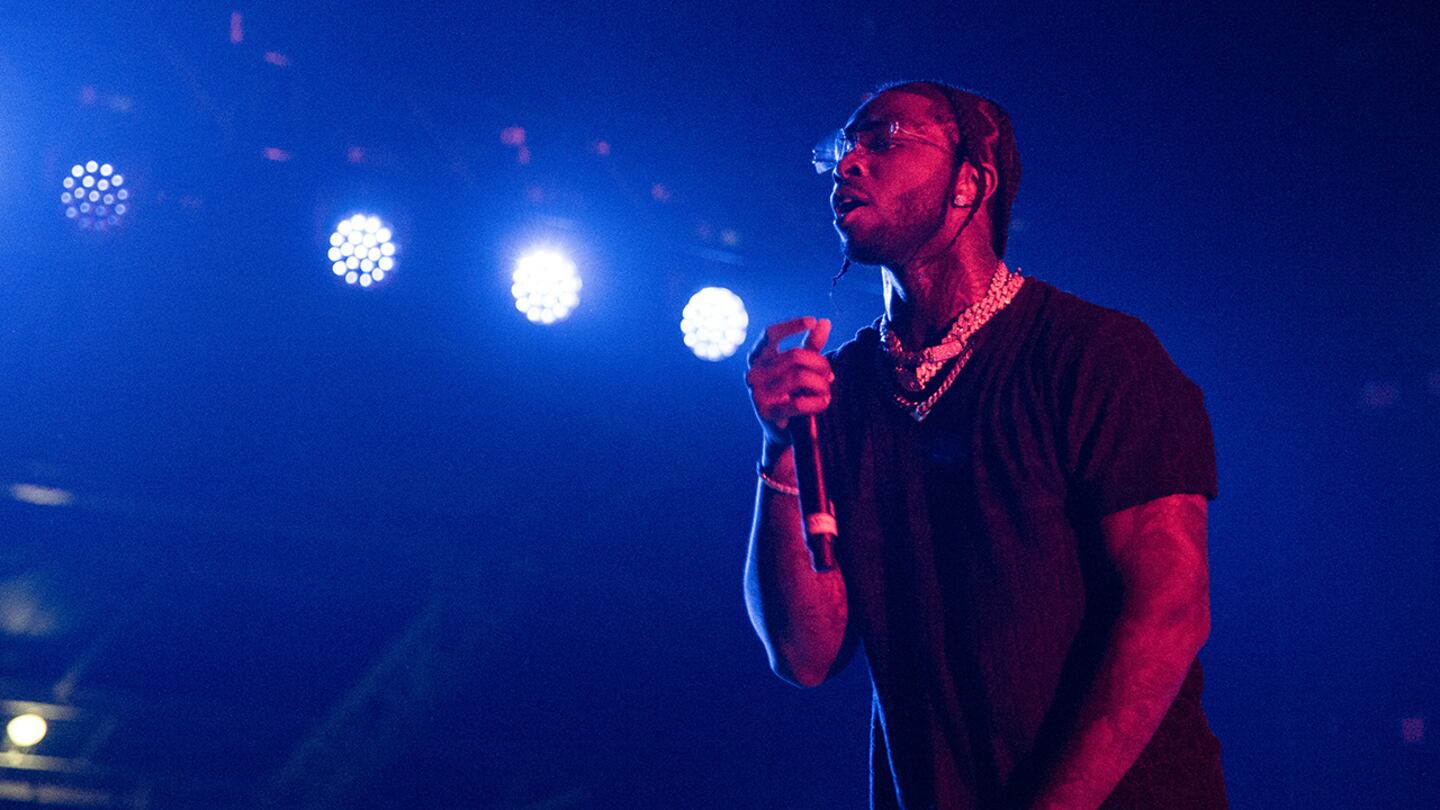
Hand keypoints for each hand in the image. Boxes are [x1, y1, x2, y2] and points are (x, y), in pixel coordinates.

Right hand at [746, 317, 833, 454]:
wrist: (784, 430)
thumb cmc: (792, 393)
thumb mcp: (800, 367)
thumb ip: (810, 346)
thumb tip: (824, 322)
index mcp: (757, 358)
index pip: (770, 334)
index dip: (791, 325)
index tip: (812, 321)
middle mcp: (753, 373)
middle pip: (794, 355)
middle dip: (819, 363)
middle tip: (830, 375)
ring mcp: (758, 393)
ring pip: (799, 377)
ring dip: (820, 383)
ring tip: (827, 390)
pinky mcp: (767, 413)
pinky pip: (798, 403)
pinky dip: (817, 402)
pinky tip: (824, 402)